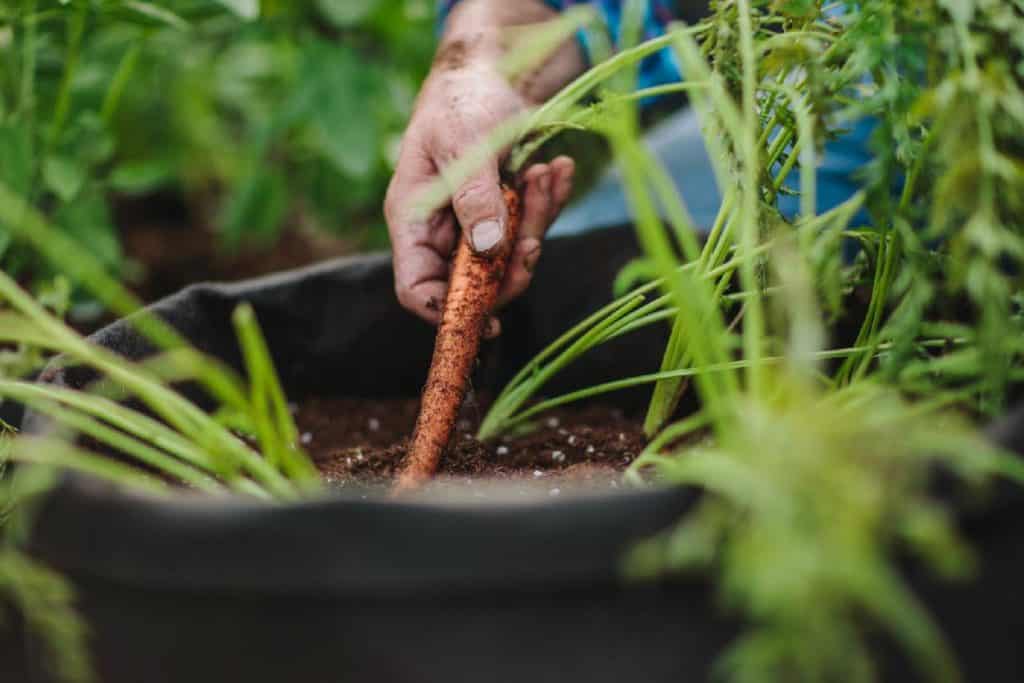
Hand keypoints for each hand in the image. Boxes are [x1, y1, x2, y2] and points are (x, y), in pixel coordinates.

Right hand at [384, 0, 583, 334]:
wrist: (490, 70)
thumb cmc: (461, 100)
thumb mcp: (464, 142)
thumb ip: (474, 195)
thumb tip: (488, 248)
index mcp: (414, 220)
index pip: (417, 288)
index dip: (446, 309)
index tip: (486, 316)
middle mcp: (443, 232)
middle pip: (474, 283)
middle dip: (510, 264)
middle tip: (536, 238)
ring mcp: (477, 225)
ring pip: (510, 258)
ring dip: (536, 223)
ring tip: (545, 173)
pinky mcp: (508, 213)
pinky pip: (532, 227)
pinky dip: (550, 202)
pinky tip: (558, 170)